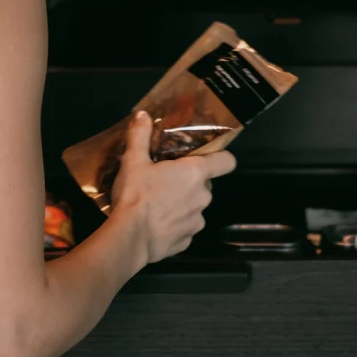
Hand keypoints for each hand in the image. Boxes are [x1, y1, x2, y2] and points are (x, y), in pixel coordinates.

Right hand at [110, 111, 236, 264]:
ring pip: (195, 206)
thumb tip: (142, 115)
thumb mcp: (133, 160)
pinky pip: (185, 227)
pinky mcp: (187, 241)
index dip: (220, 156)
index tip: (206, 156)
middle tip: (167, 178)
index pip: (226, 161)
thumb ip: (140, 135)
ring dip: (183, 203)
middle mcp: (203, 197)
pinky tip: (156, 223)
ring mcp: (197, 221)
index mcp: (195, 173)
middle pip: (205, 183)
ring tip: (158, 203)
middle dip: (189, 181)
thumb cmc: (136, 195)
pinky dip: (175, 224)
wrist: (129, 239)